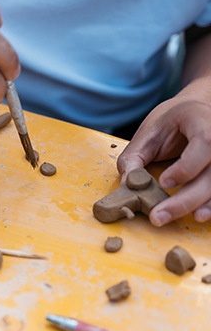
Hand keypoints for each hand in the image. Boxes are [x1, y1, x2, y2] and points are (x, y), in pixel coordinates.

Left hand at [117, 98, 210, 225]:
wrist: (195, 113)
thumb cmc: (171, 122)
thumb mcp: (148, 133)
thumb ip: (134, 157)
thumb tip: (126, 184)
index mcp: (201, 120)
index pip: (205, 143)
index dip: (187, 166)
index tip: (164, 182)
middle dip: (187, 198)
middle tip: (160, 215)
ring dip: (204, 204)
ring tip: (183, 218)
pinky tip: (200, 213)